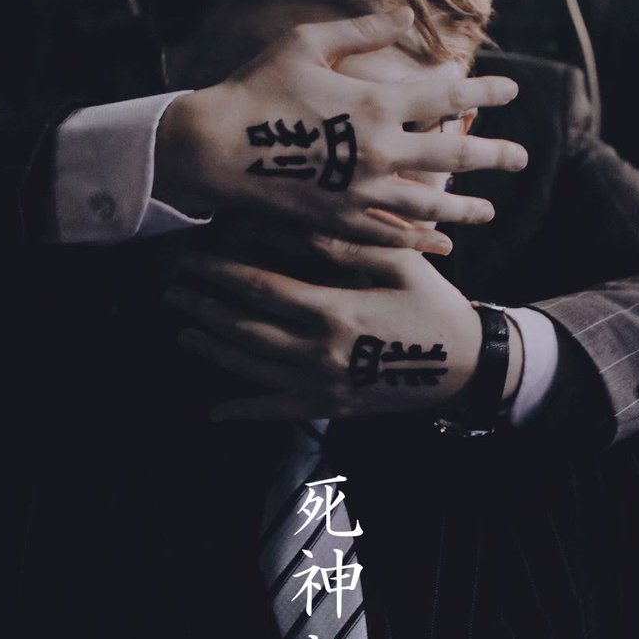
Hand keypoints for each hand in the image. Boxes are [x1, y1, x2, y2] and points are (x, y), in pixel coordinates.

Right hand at [154, 8, 523, 254]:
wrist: (214, 147)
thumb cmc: (257, 87)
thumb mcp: (307, 43)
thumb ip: (362, 31)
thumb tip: (408, 17)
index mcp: (375, 103)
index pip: (446, 95)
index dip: (483, 90)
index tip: (511, 91)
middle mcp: (379, 152)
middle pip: (454, 155)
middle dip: (494, 156)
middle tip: (522, 159)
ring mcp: (361, 192)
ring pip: (430, 205)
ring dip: (465, 209)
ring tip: (490, 212)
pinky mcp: (340, 222)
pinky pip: (390, 235)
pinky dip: (418, 240)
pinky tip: (437, 243)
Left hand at [167, 234, 487, 420]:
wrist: (466, 366)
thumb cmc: (433, 304)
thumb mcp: (398, 263)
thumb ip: (346, 247)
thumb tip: (295, 225)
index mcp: (332, 310)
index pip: (260, 288)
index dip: (220, 273)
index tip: (192, 258)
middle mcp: (317, 351)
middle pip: (243, 328)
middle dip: (204, 307)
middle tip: (172, 290)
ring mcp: (321, 384)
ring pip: (250, 368)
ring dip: (212, 350)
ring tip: (181, 331)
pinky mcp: (330, 406)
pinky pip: (277, 412)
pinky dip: (244, 412)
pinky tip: (214, 412)